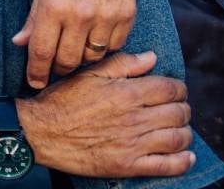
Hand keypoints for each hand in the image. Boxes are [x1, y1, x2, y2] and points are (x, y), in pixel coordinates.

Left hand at [12, 0, 139, 87]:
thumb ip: (34, 17)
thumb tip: (20, 43)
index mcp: (54, 6)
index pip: (42, 52)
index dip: (36, 72)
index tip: (35, 82)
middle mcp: (80, 15)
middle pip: (67, 61)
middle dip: (58, 70)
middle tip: (53, 68)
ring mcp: (106, 17)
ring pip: (91, 57)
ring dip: (81, 59)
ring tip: (73, 51)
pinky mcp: (126, 16)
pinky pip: (113, 47)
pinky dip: (103, 49)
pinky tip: (94, 38)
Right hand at [18, 51, 194, 177]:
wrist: (38, 132)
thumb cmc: (61, 101)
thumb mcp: (88, 74)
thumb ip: (122, 64)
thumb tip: (151, 58)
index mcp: (126, 93)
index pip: (171, 89)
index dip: (178, 89)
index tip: (173, 91)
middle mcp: (134, 118)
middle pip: (179, 113)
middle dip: (181, 109)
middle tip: (175, 110)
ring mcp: (133, 144)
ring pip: (177, 138)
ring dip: (184, 133)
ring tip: (177, 129)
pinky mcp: (128, 165)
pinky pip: (167, 166)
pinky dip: (182, 161)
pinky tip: (185, 156)